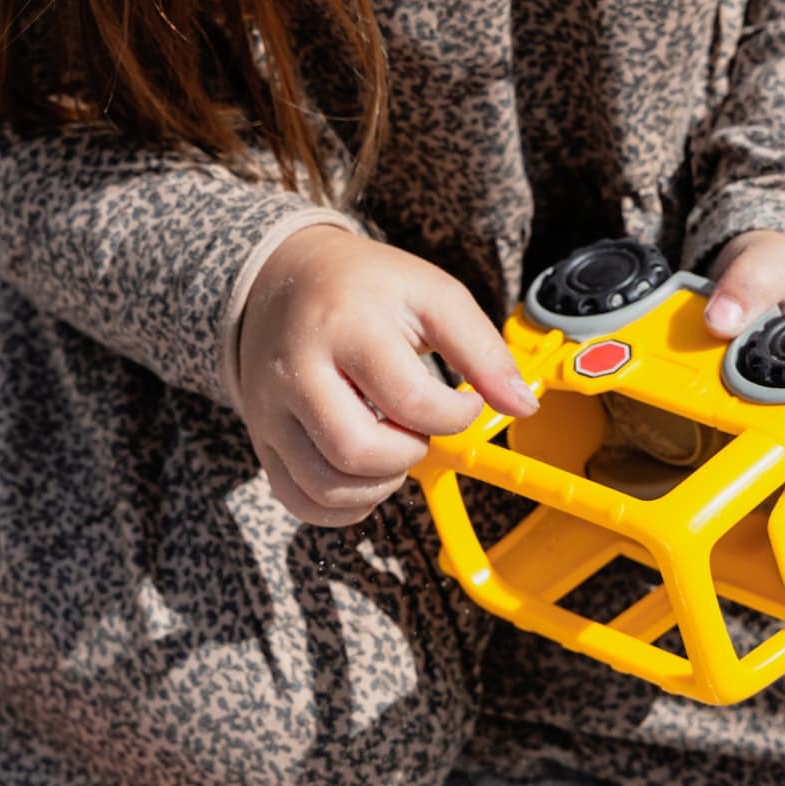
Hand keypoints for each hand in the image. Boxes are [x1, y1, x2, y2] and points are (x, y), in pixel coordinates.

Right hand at [235, 226, 536, 525]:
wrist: (282, 277)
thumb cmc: (366, 289)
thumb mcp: (432, 296)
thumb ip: (483, 351)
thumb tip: (523, 406)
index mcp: (348, 326)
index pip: (412, 402)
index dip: (455, 416)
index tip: (462, 403)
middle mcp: (298, 370)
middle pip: (359, 452)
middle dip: (409, 455)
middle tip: (419, 429)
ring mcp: (270, 409)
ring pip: (327, 487)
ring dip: (377, 487)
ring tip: (393, 450)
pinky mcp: (261, 438)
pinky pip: (297, 500)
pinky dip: (340, 508)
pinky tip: (364, 478)